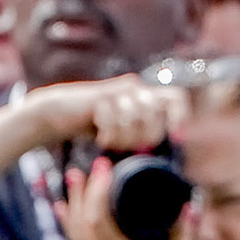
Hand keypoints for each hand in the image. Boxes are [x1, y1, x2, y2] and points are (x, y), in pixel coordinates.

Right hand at [21, 74, 188, 148]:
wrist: (60, 113)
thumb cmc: (94, 126)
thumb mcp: (124, 132)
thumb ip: (143, 135)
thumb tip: (166, 151)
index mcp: (145, 96)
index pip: (176, 98)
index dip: (180, 117)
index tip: (176, 139)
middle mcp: (136, 88)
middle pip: (156, 114)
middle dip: (144, 136)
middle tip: (127, 146)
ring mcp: (119, 89)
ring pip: (136, 117)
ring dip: (123, 137)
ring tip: (110, 142)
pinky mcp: (104, 95)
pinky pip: (115, 119)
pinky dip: (109, 134)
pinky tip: (100, 136)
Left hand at [58, 157, 193, 239]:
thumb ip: (183, 234)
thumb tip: (189, 204)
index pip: (97, 218)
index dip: (97, 190)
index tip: (106, 168)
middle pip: (81, 219)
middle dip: (85, 189)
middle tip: (95, 164)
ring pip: (75, 229)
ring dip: (72, 201)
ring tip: (72, 175)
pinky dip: (67, 221)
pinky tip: (62, 207)